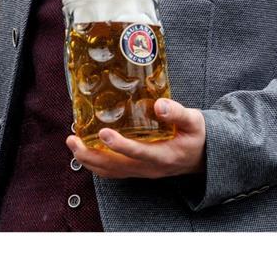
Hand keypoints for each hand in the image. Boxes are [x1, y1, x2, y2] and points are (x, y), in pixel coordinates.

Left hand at [65, 98, 205, 178]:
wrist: (203, 157)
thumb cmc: (197, 136)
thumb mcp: (194, 121)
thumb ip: (178, 113)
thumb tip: (159, 105)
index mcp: (165, 156)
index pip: (139, 153)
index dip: (120, 146)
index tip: (104, 133)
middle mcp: (150, 168)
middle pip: (116, 167)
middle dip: (91, 155)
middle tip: (73, 140)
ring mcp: (142, 172)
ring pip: (110, 172)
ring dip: (89, 160)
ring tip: (73, 143)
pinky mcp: (136, 170)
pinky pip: (112, 172)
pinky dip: (95, 163)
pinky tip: (84, 149)